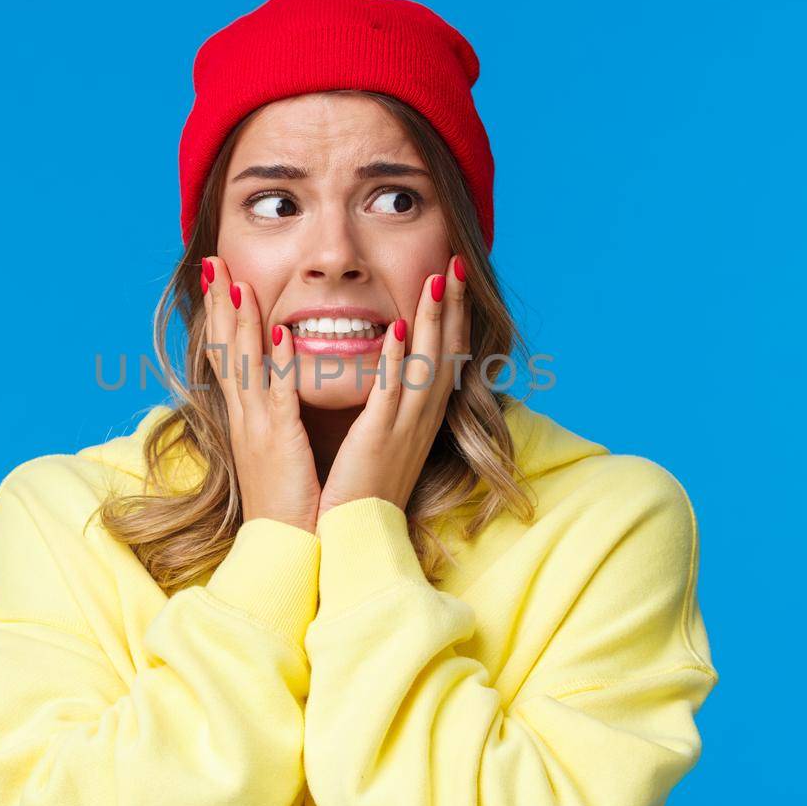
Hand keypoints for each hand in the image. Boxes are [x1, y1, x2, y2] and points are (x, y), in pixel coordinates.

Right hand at [201, 255, 320, 534]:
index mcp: (248, 418)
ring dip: (240, 321)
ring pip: (245, 364)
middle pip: (226, 350)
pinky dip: (281, 363)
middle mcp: (246, 417)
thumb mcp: (279, 451)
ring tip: (237, 281)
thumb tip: (283, 386)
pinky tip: (282, 333)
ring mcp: (259, 429)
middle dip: (219, 304)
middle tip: (213, 262)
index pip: (228, 356)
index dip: (220, 316)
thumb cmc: (291, 503)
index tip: (219, 278)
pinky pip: (279, 396)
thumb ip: (279, 416)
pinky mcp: (280, 443)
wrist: (287, 550)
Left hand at [318, 254, 469, 517]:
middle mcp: (420, 421)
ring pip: (427, 364)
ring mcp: (404, 430)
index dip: (450, 319)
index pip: (441, 358)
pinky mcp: (380, 441)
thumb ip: (381, 408)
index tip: (451, 281)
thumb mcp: (377, 443)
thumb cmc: (355, 495)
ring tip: (439, 279)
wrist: (349, 541)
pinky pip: (392, 394)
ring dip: (433, 320)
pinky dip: (398, 361)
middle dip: (452, 307)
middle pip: (445, 353)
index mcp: (418, 420)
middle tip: (457, 264)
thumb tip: (379, 378)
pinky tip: (397, 330)